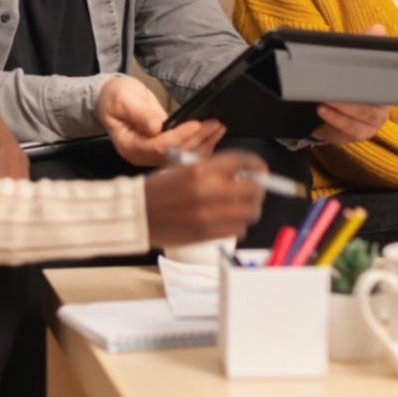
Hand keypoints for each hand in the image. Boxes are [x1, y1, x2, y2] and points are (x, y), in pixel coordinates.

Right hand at [98, 75, 226, 166]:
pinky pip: (184, 151)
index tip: (195, 124)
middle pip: (174, 154)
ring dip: (203, 143)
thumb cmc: (115, 98)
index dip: (179, 137)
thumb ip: (140, 114)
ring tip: (218, 128)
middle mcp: (142, 156)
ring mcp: (153, 155)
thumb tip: (156, 126)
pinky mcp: (163, 150)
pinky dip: (200, 144)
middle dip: (197, 140)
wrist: (112, 98)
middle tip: (215, 125)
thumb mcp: (124, 101)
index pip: (158, 147)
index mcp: (129, 146)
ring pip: (183, 155)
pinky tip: (212, 135)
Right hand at [144, 150, 266, 247]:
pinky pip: (238, 229)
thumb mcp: (184, 168)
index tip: (260, 169)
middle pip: (254, 189)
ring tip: (240, 206)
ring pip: (250, 212)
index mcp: (201, 169)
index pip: (243, 163)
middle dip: (258, 189)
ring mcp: (210, 214)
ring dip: (250, 208)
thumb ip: (213, 169)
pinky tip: (228, 220)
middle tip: (253, 189)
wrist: (137, 214)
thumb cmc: (158, 190)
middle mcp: (209, 191)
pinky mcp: (208, 233)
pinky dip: (238, 225)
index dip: (257, 165)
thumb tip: (243, 174)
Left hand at [313, 24, 392, 143]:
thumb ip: (367, 46)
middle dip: (349, 103)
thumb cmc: (351, 84)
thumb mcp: (357, 65)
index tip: (359, 79)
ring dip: (338, 116)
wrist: (337, 109)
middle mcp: (379, 114)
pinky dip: (331, 127)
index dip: (373, 86)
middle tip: (330, 93)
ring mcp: (366, 129)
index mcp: (385, 95)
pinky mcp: (350, 138)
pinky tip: (320, 118)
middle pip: (368, 111)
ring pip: (355, 125)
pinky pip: (342, 135)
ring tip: (321, 105)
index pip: (383, 91)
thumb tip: (378, 28)